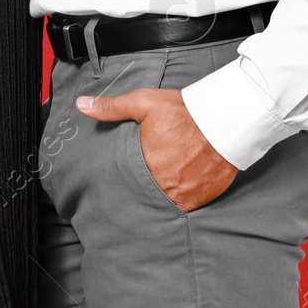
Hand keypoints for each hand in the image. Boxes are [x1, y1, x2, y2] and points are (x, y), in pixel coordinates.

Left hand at [76, 88, 237, 211]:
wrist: (226, 120)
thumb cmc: (184, 112)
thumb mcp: (144, 103)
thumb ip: (111, 107)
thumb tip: (81, 105)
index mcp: (145, 164)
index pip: (127, 180)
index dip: (128, 176)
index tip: (133, 170)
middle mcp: (163, 185)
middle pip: (146, 191)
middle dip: (147, 184)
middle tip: (155, 170)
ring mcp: (184, 195)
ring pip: (166, 200)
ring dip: (165, 191)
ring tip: (170, 176)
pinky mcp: (202, 199)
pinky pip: (187, 204)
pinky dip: (185, 196)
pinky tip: (186, 180)